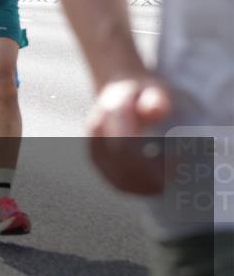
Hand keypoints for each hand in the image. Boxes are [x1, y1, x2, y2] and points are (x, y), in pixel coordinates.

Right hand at [88, 76, 171, 194]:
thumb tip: (154, 112)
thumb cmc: (142, 91)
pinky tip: (160, 181)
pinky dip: (142, 187)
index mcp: (110, 112)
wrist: (118, 90)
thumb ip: (155, 99)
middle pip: (122, 167)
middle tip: (179, 175)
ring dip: (149, 186)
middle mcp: (96, 132)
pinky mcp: (100, 162)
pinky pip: (119, 183)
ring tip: (171, 179)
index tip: (179, 162)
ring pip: (120, 180)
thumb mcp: (153, 88)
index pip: (124, 146)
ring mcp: (95, 149)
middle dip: (153, 177)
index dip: (151, 160)